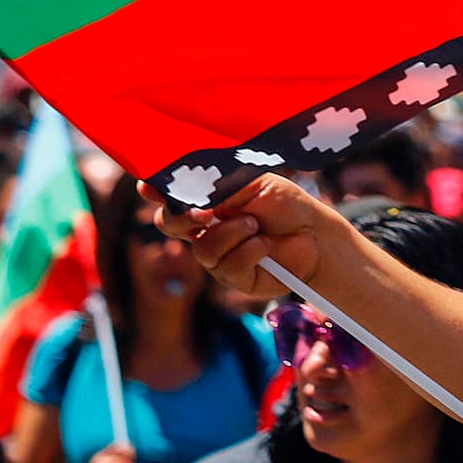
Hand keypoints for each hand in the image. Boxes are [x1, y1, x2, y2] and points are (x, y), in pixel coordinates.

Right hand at [142, 174, 332, 299]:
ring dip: (232, 233)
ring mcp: (219, 255)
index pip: (171, 197)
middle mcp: (206, 228)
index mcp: (207, 201)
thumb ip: (218, 187)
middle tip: (205, 212)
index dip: (155, 192)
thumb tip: (187, 190)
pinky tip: (265, 244)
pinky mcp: (235, 278)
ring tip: (256, 224)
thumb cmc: (286, 204)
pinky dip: (249, 250)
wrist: (315, 233)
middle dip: (184, 216)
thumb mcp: (252, 184)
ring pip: (203, 248)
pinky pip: (227, 266)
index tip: (147, 187)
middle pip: (171, 225)